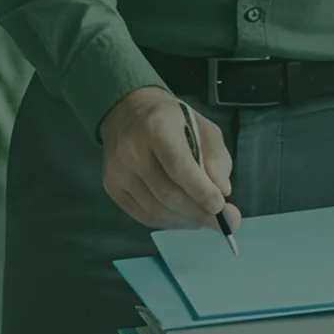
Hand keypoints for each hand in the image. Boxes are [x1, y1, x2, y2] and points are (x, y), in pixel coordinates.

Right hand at [98, 86, 241, 232]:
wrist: (127, 111)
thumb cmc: (171, 120)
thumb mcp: (202, 126)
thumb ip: (216, 156)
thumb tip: (222, 190)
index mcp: (156, 127)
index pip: (179, 167)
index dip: (201, 191)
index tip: (221, 207)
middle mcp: (131, 150)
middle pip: (168, 194)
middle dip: (198, 213)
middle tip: (221, 222)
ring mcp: (117, 171)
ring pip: (156, 210)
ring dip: (185, 221)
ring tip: (204, 219)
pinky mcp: (111, 186)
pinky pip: (143, 215)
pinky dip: (168, 222)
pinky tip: (183, 218)